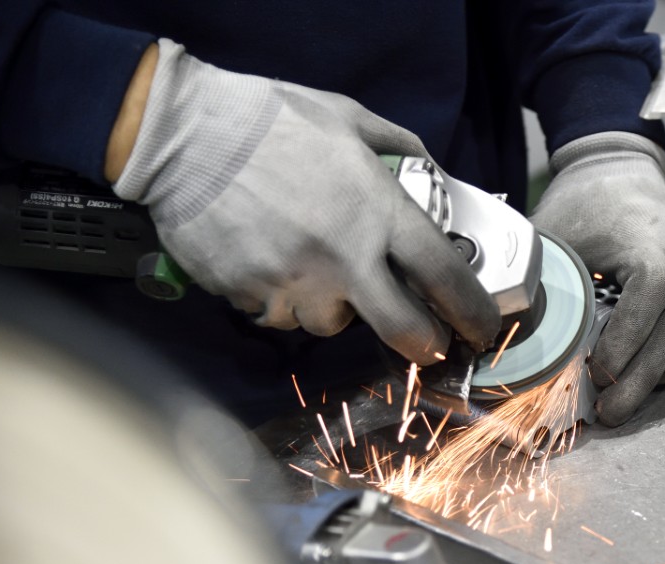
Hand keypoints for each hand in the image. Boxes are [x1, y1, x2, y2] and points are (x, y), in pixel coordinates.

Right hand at [112, 40, 498, 363]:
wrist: (182, 134)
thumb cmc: (269, 119)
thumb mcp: (348, 118)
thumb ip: (398, 147)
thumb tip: (430, 173)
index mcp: (378, 211)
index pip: (445, 277)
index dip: (472, 312)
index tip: (482, 328)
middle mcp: (344, 258)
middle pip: (404, 331)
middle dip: (425, 344)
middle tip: (428, 340)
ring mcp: (295, 283)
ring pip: (333, 325)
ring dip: (338, 308)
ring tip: (321, 270)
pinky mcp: (252, 297)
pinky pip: (282, 315)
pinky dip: (286, 300)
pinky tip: (274, 263)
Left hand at [530, 132, 664, 425]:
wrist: (617, 169)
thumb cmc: (580, 201)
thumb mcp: (548, 233)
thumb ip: (533, 281)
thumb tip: (501, 334)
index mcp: (641, 237)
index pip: (652, 289)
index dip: (630, 335)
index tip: (599, 371)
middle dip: (642, 376)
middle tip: (608, 412)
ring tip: (627, 400)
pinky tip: (655, 377)